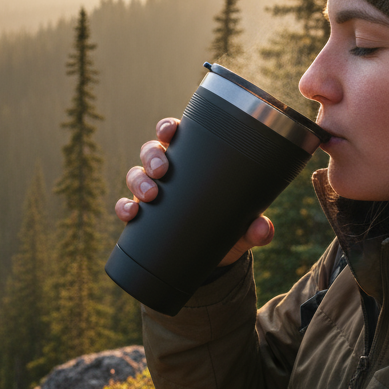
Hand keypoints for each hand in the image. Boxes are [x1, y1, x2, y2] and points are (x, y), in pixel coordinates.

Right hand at [113, 117, 274, 266]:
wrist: (212, 260)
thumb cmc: (227, 228)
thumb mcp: (243, 226)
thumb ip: (256, 227)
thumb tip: (264, 229)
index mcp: (192, 161)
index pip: (176, 136)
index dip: (167, 128)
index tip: (169, 131)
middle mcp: (169, 172)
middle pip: (151, 151)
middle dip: (152, 156)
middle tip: (162, 170)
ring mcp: (153, 192)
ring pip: (135, 175)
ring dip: (138, 180)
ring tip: (150, 195)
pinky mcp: (142, 215)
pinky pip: (125, 206)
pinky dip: (124, 208)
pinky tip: (130, 215)